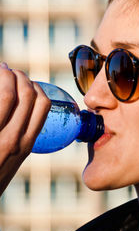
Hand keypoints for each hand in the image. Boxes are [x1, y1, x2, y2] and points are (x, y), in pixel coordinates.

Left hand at [0, 63, 50, 195]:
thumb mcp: (13, 160)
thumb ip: (19, 140)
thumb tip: (19, 115)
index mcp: (27, 144)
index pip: (43, 105)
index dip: (36, 87)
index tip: (28, 83)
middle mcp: (16, 139)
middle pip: (27, 94)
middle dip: (20, 76)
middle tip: (11, 72)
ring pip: (9, 94)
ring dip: (6, 75)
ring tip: (1, 70)